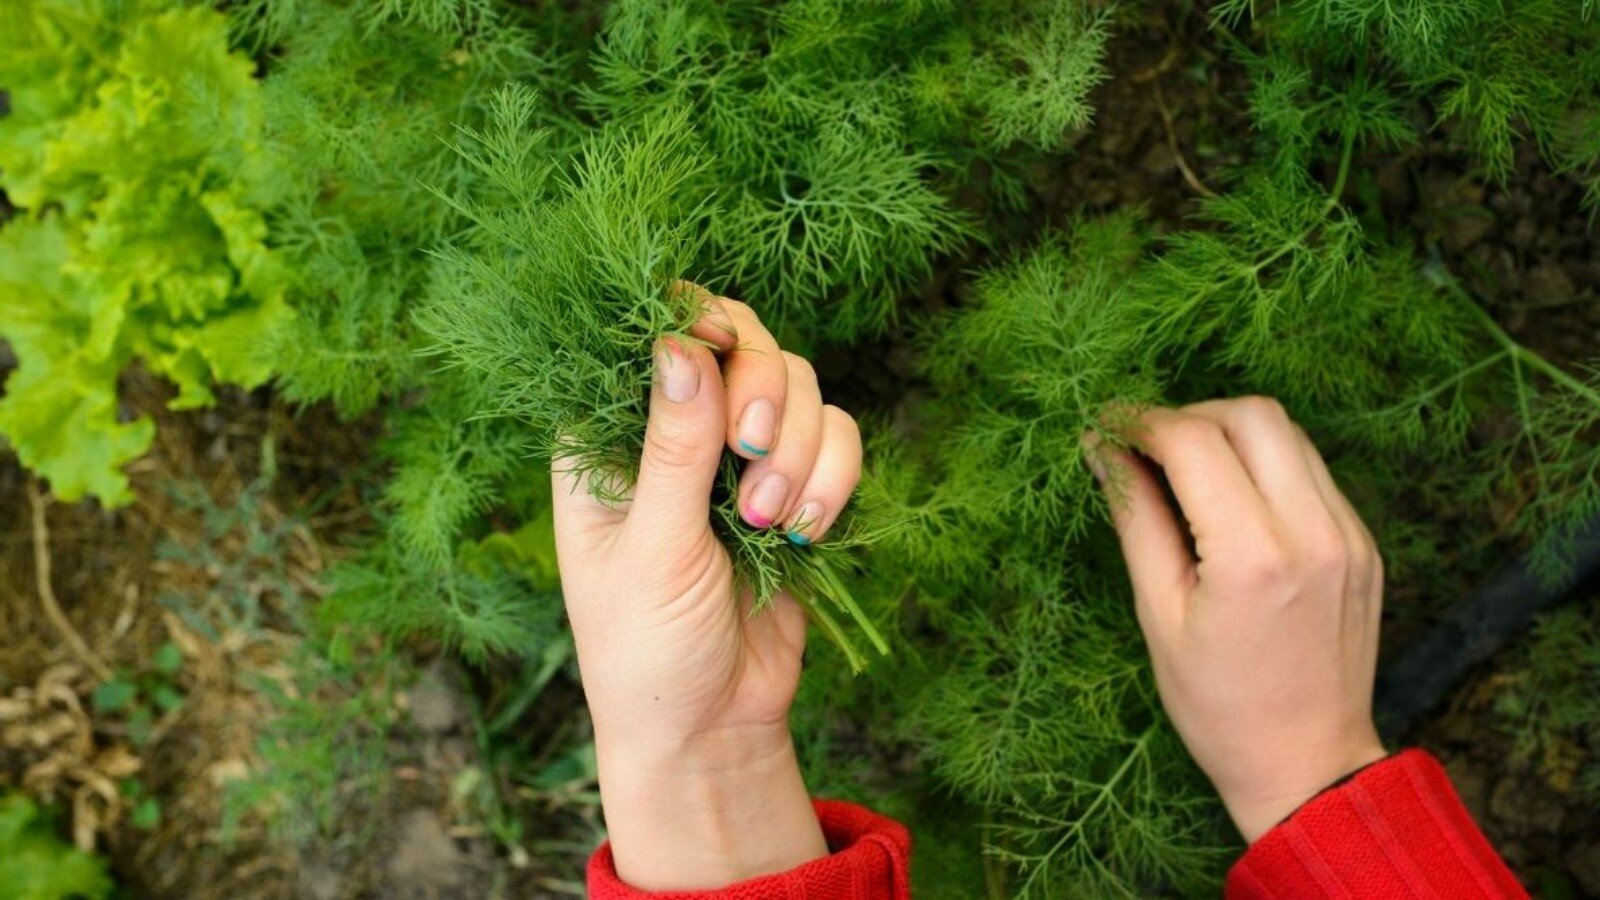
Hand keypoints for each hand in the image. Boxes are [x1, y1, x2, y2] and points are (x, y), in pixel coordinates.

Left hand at [552, 285, 861, 889]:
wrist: (711, 726)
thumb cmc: (646, 648)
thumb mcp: (653, 550)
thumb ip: (673, 449)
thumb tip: (679, 346)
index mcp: (606, 439)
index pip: (646, 335)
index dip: (688, 319)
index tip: (716, 343)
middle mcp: (673, 431)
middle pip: (737, 341)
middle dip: (759, 391)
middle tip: (750, 452)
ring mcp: (736, 456)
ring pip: (796, 383)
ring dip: (797, 448)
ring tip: (770, 524)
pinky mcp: (793, 485)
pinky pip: (835, 437)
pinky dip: (832, 476)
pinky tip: (805, 533)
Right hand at [1091, 397, 1385, 842]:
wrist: (1309, 764)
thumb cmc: (1218, 706)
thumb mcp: (1159, 614)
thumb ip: (1135, 519)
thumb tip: (1100, 450)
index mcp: (1254, 558)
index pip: (1194, 441)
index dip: (1140, 423)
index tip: (1105, 430)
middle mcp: (1313, 533)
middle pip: (1251, 415)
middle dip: (1189, 416)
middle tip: (1146, 447)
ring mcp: (1348, 536)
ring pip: (1288, 434)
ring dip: (1229, 433)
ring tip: (1185, 470)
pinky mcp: (1363, 544)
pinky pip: (1312, 472)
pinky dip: (1264, 466)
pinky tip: (1231, 501)